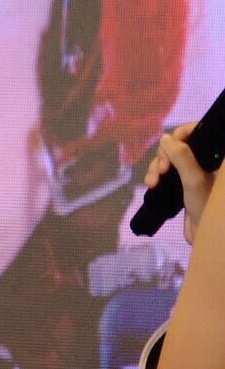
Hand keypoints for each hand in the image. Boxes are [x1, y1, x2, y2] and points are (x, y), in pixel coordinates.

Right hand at [146, 121, 217, 244]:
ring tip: (152, 183)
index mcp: (216, 156)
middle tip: (161, 171)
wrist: (209, 237)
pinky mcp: (183, 180)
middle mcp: (206, 159)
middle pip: (179, 144)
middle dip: (164, 156)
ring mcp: (194, 170)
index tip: (169, 145)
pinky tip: (151, 185)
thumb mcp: (194, 181)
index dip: (182, 134)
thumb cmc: (208, 208)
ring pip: (169, 157)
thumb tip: (165, 137)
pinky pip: (166, 170)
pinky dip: (156, 175)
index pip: (198, 131)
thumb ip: (181, 156)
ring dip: (156, 167)